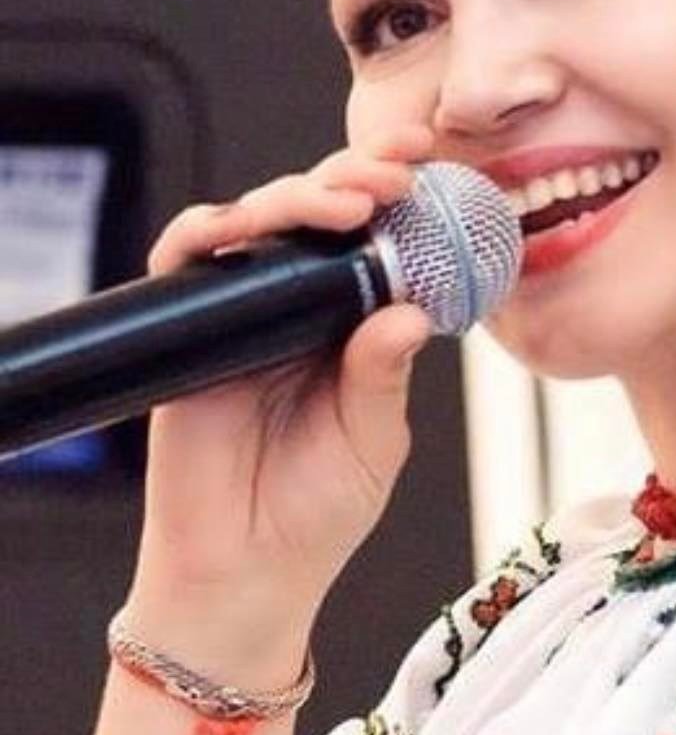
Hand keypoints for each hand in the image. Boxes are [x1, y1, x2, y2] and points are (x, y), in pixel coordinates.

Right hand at [122, 125, 436, 683]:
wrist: (245, 574)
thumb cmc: (318, 509)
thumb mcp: (372, 440)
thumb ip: (384, 376)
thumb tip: (408, 313)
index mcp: (355, 316)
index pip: (376, 231)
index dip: (399, 189)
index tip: (432, 160)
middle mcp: (300, 300)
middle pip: (320, 206)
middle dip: (357, 172)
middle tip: (395, 173)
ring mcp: (243, 309)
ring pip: (260, 217)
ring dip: (299, 194)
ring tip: (348, 203)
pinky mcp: (187, 329)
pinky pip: (184, 260)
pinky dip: (206, 229)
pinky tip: (237, 225)